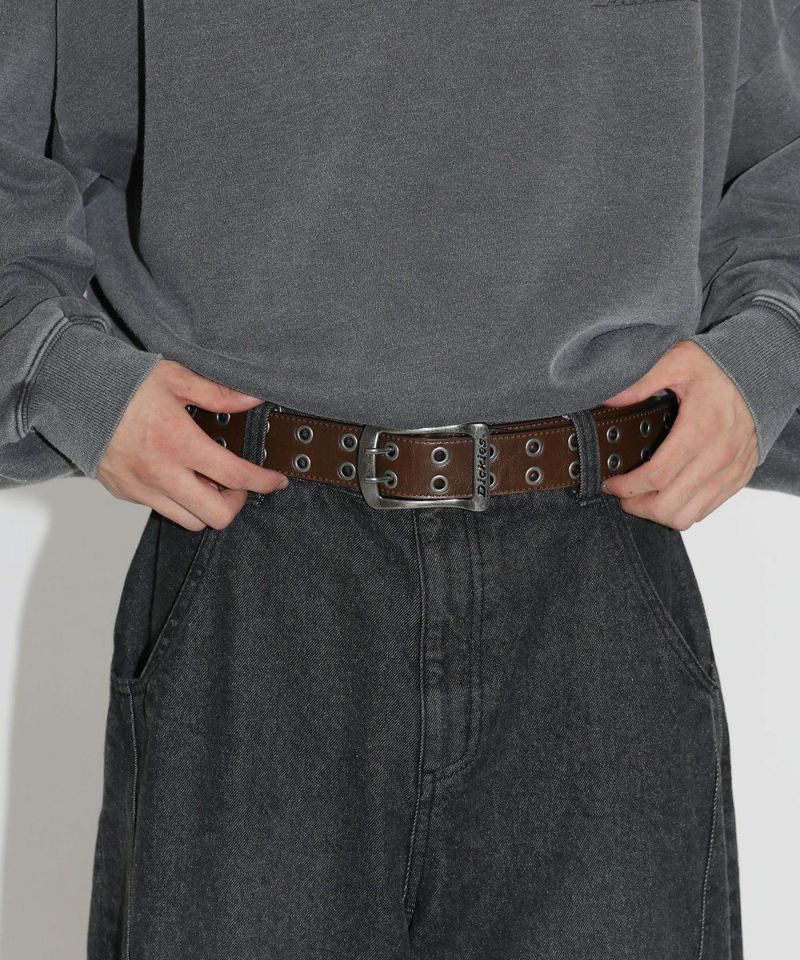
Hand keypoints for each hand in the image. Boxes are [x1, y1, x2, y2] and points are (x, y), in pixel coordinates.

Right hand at [97, 359, 287, 530]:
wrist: (72, 393)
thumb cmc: (122, 382)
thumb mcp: (175, 378)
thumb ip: (218, 393)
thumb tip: (253, 399)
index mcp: (178, 442)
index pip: (235, 476)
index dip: (263, 482)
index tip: (276, 481)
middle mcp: (161, 472)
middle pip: (216, 515)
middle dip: (236, 503)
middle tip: (237, 484)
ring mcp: (141, 488)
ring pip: (190, 521)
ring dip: (207, 506)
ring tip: (207, 479)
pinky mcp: (126, 493)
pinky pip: (163, 509)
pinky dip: (179, 500)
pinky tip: (179, 475)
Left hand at [599, 340, 758, 529]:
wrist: (762, 373)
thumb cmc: (718, 367)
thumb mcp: (677, 361)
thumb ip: (642, 381)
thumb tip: (609, 399)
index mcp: (699, 430)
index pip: (656, 477)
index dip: (626, 487)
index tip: (610, 484)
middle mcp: (718, 456)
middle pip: (669, 505)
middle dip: (638, 505)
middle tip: (623, 493)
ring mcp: (730, 471)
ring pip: (688, 516)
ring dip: (659, 512)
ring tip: (642, 497)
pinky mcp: (739, 477)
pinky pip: (706, 510)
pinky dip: (682, 508)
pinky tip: (667, 492)